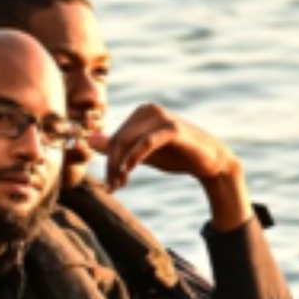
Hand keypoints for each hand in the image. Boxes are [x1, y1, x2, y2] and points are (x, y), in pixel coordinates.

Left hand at [88, 103, 253, 230]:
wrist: (210, 161)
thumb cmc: (176, 155)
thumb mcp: (142, 153)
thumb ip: (118, 148)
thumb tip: (89, 141)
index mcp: (141, 113)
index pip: (114, 137)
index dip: (108, 162)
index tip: (110, 185)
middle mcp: (149, 109)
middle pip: (117, 139)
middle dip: (112, 166)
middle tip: (112, 188)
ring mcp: (161, 117)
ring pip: (127, 141)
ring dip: (119, 166)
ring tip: (119, 185)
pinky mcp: (172, 129)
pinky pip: (145, 143)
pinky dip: (133, 158)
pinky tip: (127, 172)